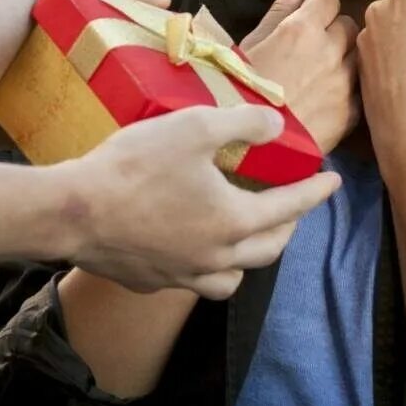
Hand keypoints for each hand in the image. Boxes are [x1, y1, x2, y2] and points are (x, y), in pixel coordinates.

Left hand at [0, 0, 170, 143]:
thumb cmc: (2, 16)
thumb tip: (164, 1)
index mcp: (84, 45)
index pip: (133, 56)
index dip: (162, 65)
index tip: (195, 77)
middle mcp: (76, 79)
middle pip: (126, 94)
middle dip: (153, 105)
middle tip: (184, 116)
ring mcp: (59, 113)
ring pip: (107, 125)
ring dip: (129, 133)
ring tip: (162, 143)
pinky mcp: (40, 141)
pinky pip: (76, 150)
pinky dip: (95, 155)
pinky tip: (124, 159)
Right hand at [58, 105, 341, 295]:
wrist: (73, 211)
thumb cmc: (134, 167)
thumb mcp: (194, 127)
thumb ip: (242, 124)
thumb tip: (276, 125)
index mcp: (233, 221)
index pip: (289, 207)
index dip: (314, 191)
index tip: (333, 182)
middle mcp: (216, 258)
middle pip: (267, 249)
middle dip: (286, 227)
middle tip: (291, 209)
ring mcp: (182, 275)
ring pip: (231, 278)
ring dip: (246, 258)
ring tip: (242, 238)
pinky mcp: (150, 282)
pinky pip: (190, 280)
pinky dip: (202, 266)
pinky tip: (187, 247)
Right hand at [238, 0, 359, 153]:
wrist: (245, 144)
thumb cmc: (238, 88)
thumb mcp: (251, 42)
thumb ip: (279, 6)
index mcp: (301, 28)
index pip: (328, 0)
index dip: (317, 10)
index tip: (306, 23)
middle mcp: (329, 50)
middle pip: (349, 25)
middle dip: (335, 33)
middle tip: (315, 50)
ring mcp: (344, 82)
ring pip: (359, 56)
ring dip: (345, 60)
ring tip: (323, 75)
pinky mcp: (351, 112)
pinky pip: (361, 89)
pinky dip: (350, 90)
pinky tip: (330, 99)